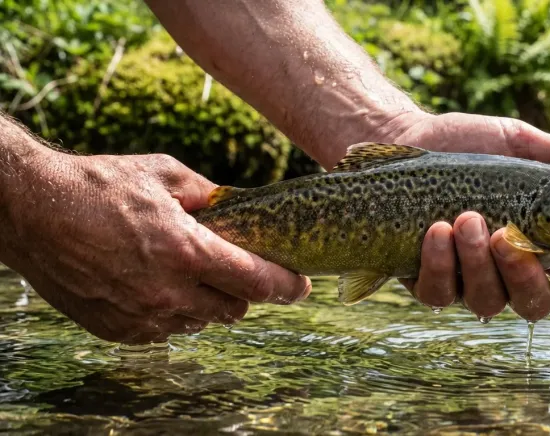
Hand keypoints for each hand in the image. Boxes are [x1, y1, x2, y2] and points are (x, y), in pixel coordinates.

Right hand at [3, 150, 310, 343]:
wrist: (31, 211)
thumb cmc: (98, 186)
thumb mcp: (164, 174)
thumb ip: (211, 195)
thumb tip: (240, 206)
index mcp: (186, 251)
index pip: (256, 282)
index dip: (287, 286)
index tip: (302, 285)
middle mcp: (167, 292)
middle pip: (234, 309)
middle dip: (245, 291)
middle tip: (237, 269)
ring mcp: (141, 316)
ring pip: (200, 322)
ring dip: (208, 302)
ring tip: (190, 271)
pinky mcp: (118, 330)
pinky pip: (165, 330)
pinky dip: (173, 312)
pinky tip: (158, 284)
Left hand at [390, 112, 549, 321]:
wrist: (404, 140)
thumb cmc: (467, 146)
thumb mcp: (517, 143)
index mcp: (543, 241)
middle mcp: (509, 270)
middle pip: (534, 303)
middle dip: (525, 276)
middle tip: (509, 236)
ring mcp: (468, 280)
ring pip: (487, 302)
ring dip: (478, 264)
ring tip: (466, 219)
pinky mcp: (429, 282)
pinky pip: (439, 294)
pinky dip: (440, 264)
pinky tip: (436, 230)